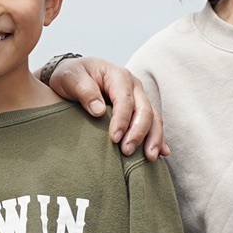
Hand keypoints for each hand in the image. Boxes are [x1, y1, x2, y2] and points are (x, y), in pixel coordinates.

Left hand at [49, 57, 167, 159]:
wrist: (75, 75)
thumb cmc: (72, 75)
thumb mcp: (71, 77)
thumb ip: (84, 90)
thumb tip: (98, 110)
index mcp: (118, 76)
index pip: (125, 100)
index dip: (122, 120)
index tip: (114, 138)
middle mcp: (134, 86)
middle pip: (144, 110)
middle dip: (138, 133)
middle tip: (127, 151)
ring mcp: (139, 98)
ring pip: (154, 118)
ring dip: (153, 138)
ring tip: (149, 157)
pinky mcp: (139, 110)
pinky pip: (153, 124)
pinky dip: (158, 138)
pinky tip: (162, 152)